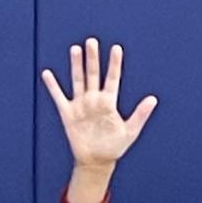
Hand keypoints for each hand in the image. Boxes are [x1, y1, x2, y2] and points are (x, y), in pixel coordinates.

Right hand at [41, 38, 156, 170]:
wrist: (97, 162)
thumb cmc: (114, 147)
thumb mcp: (130, 131)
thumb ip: (140, 114)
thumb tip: (153, 99)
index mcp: (109, 102)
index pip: (112, 78)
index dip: (115, 64)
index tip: (116, 48)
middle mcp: (94, 100)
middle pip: (93, 74)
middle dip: (93, 58)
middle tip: (92, 41)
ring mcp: (81, 105)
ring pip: (78, 80)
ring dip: (76, 65)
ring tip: (75, 49)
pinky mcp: (68, 114)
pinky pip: (59, 97)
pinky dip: (53, 86)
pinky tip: (47, 73)